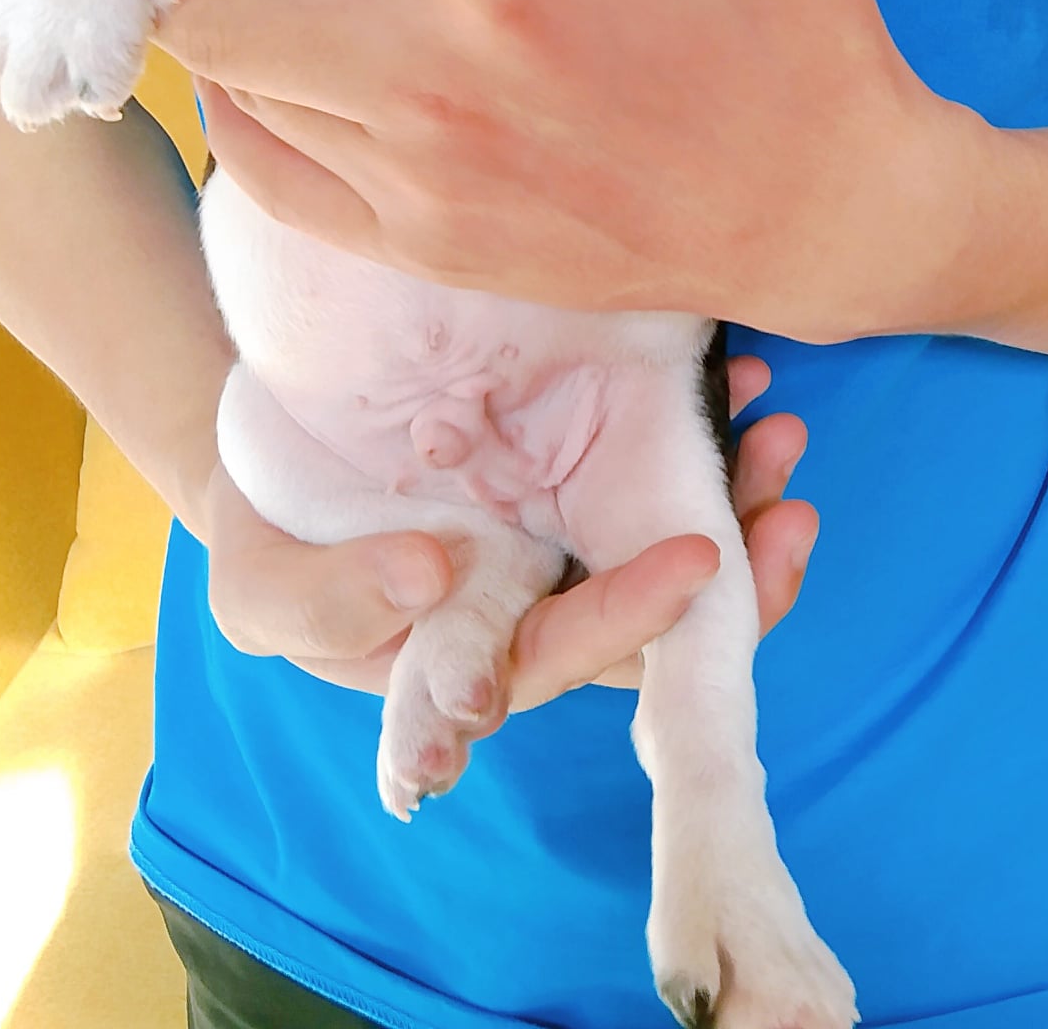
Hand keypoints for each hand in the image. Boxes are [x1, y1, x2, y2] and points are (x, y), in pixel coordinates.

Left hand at [159, 0, 985, 344]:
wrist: (824, 215)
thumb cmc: (799, 33)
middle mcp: (438, 90)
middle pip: (220, 12)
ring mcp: (422, 184)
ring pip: (237, 98)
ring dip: (218, 26)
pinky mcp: (428, 249)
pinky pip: (272, 183)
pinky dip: (245, 120)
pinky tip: (263, 78)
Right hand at [203, 355, 817, 706]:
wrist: (271, 452)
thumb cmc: (271, 537)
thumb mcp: (263, 588)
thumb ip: (329, 603)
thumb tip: (429, 577)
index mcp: (472, 658)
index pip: (569, 654)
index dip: (636, 619)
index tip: (701, 559)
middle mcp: (534, 609)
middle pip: (651, 612)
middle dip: (731, 561)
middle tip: (783, 495)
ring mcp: (558, 538)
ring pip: (665, 537)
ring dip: (735, 497)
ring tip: (776, 428)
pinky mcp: (569, 468)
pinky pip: (653, 469)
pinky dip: (701, 438)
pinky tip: (737, 389)